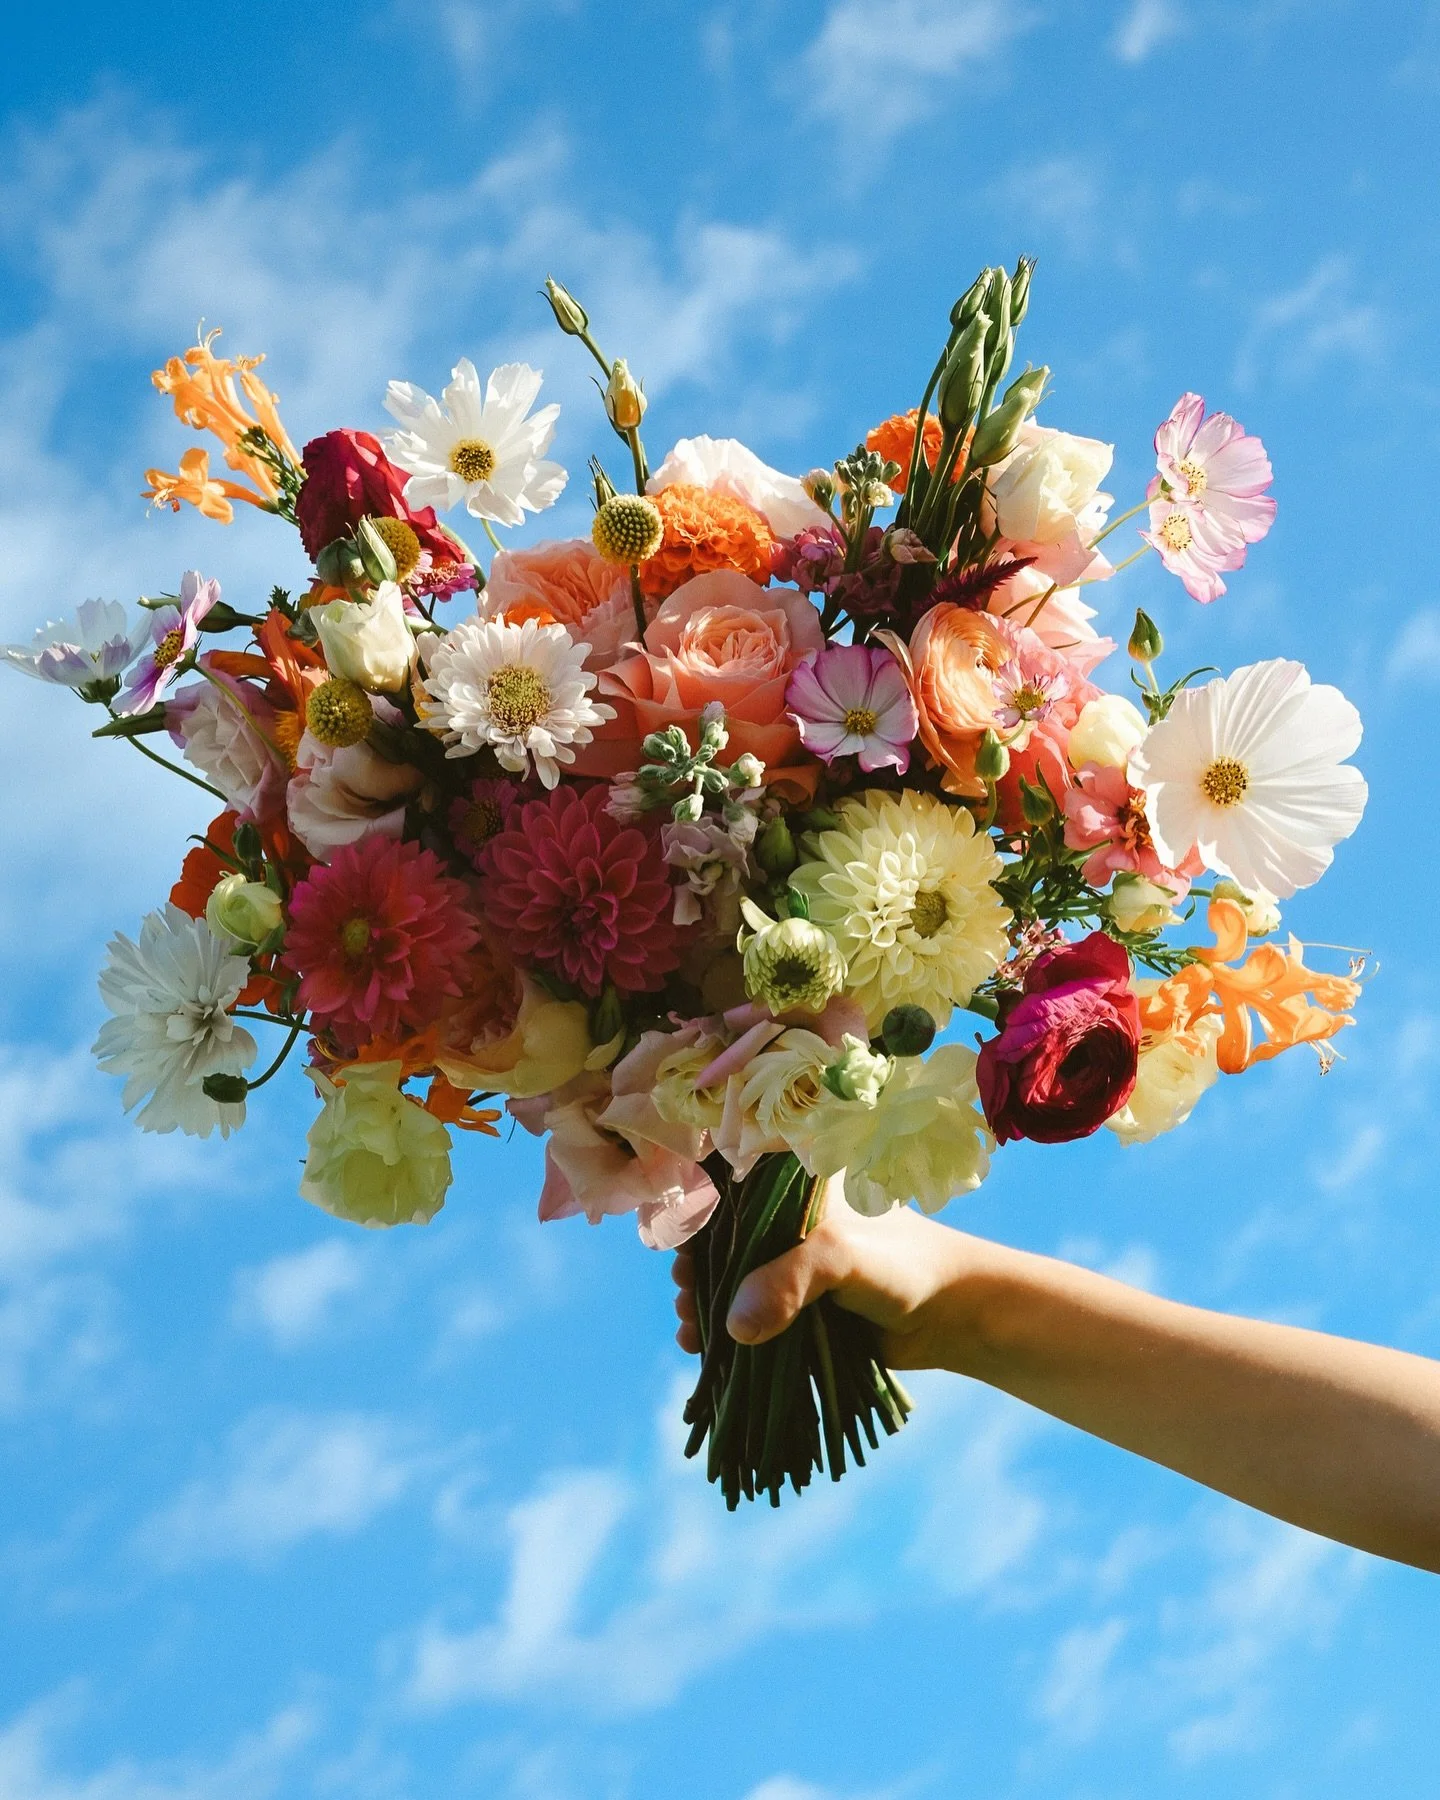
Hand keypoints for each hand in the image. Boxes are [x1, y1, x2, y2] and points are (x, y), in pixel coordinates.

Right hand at [671, 1174, 983, 1370]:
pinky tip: (702, 1349)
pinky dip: (723, 1332)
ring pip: (731, 1283)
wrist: (952, 1314)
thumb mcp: (842, 1258)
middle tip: (685, 1296)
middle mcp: (786, 1222)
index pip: (727, 1190)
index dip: (697, 1217)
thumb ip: (789, 1282)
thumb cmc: (902, 1265)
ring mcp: (790, 1267)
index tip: (678, 1250)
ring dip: (705, 1305)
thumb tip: (734, 1327)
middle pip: (721, 1242)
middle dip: (695, 1271)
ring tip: (692, 1329)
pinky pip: (748, 1316)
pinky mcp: (796, 1307)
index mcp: (793, 1188)